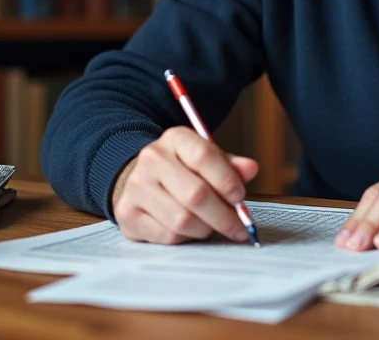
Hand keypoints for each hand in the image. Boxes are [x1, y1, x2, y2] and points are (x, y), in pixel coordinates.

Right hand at [111, 126, 258, 244]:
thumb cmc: (181, 170)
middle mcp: (152, 159)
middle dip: (224, 216)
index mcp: (175, 138)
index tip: (240, 198)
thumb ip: (230, 165)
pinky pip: (167, 236)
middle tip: (239, 226)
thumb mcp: (206, 159)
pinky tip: (190, 230)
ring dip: (206, 229)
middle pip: (196, 194)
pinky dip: (186, 239)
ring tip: (212, 226)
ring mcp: (136, 187)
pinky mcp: (128, 214)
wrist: (139, 177)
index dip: (227, 180)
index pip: (203, 155)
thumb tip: (251, 169)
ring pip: (182, 220)